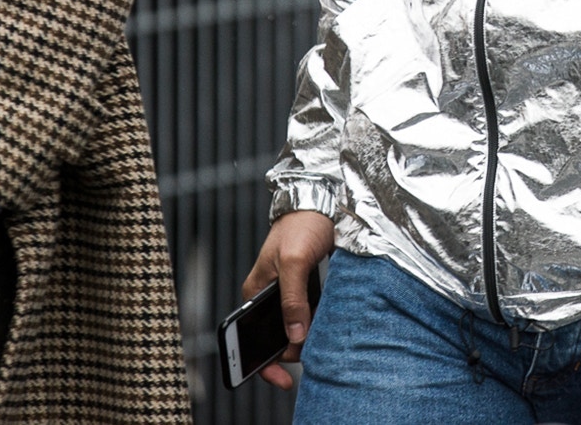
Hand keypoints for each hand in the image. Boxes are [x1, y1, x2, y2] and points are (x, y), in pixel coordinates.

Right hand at [243, 210, 334, 390]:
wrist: (322, 201)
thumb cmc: (302, 225)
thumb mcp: (295, 262)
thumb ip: (293, 299)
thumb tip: (295, 335)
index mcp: (255, 292)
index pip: (251, 339)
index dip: (265, 363)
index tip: (285, 378)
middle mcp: (268, 296)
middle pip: (275, 337)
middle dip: (292, 351)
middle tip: (314, 354)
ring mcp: (287, 293)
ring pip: (294, 327)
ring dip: (308, 337)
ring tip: (325, 340)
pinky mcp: (305, 288)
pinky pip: (308, 314)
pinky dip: (317, 324)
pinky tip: (329, 326)